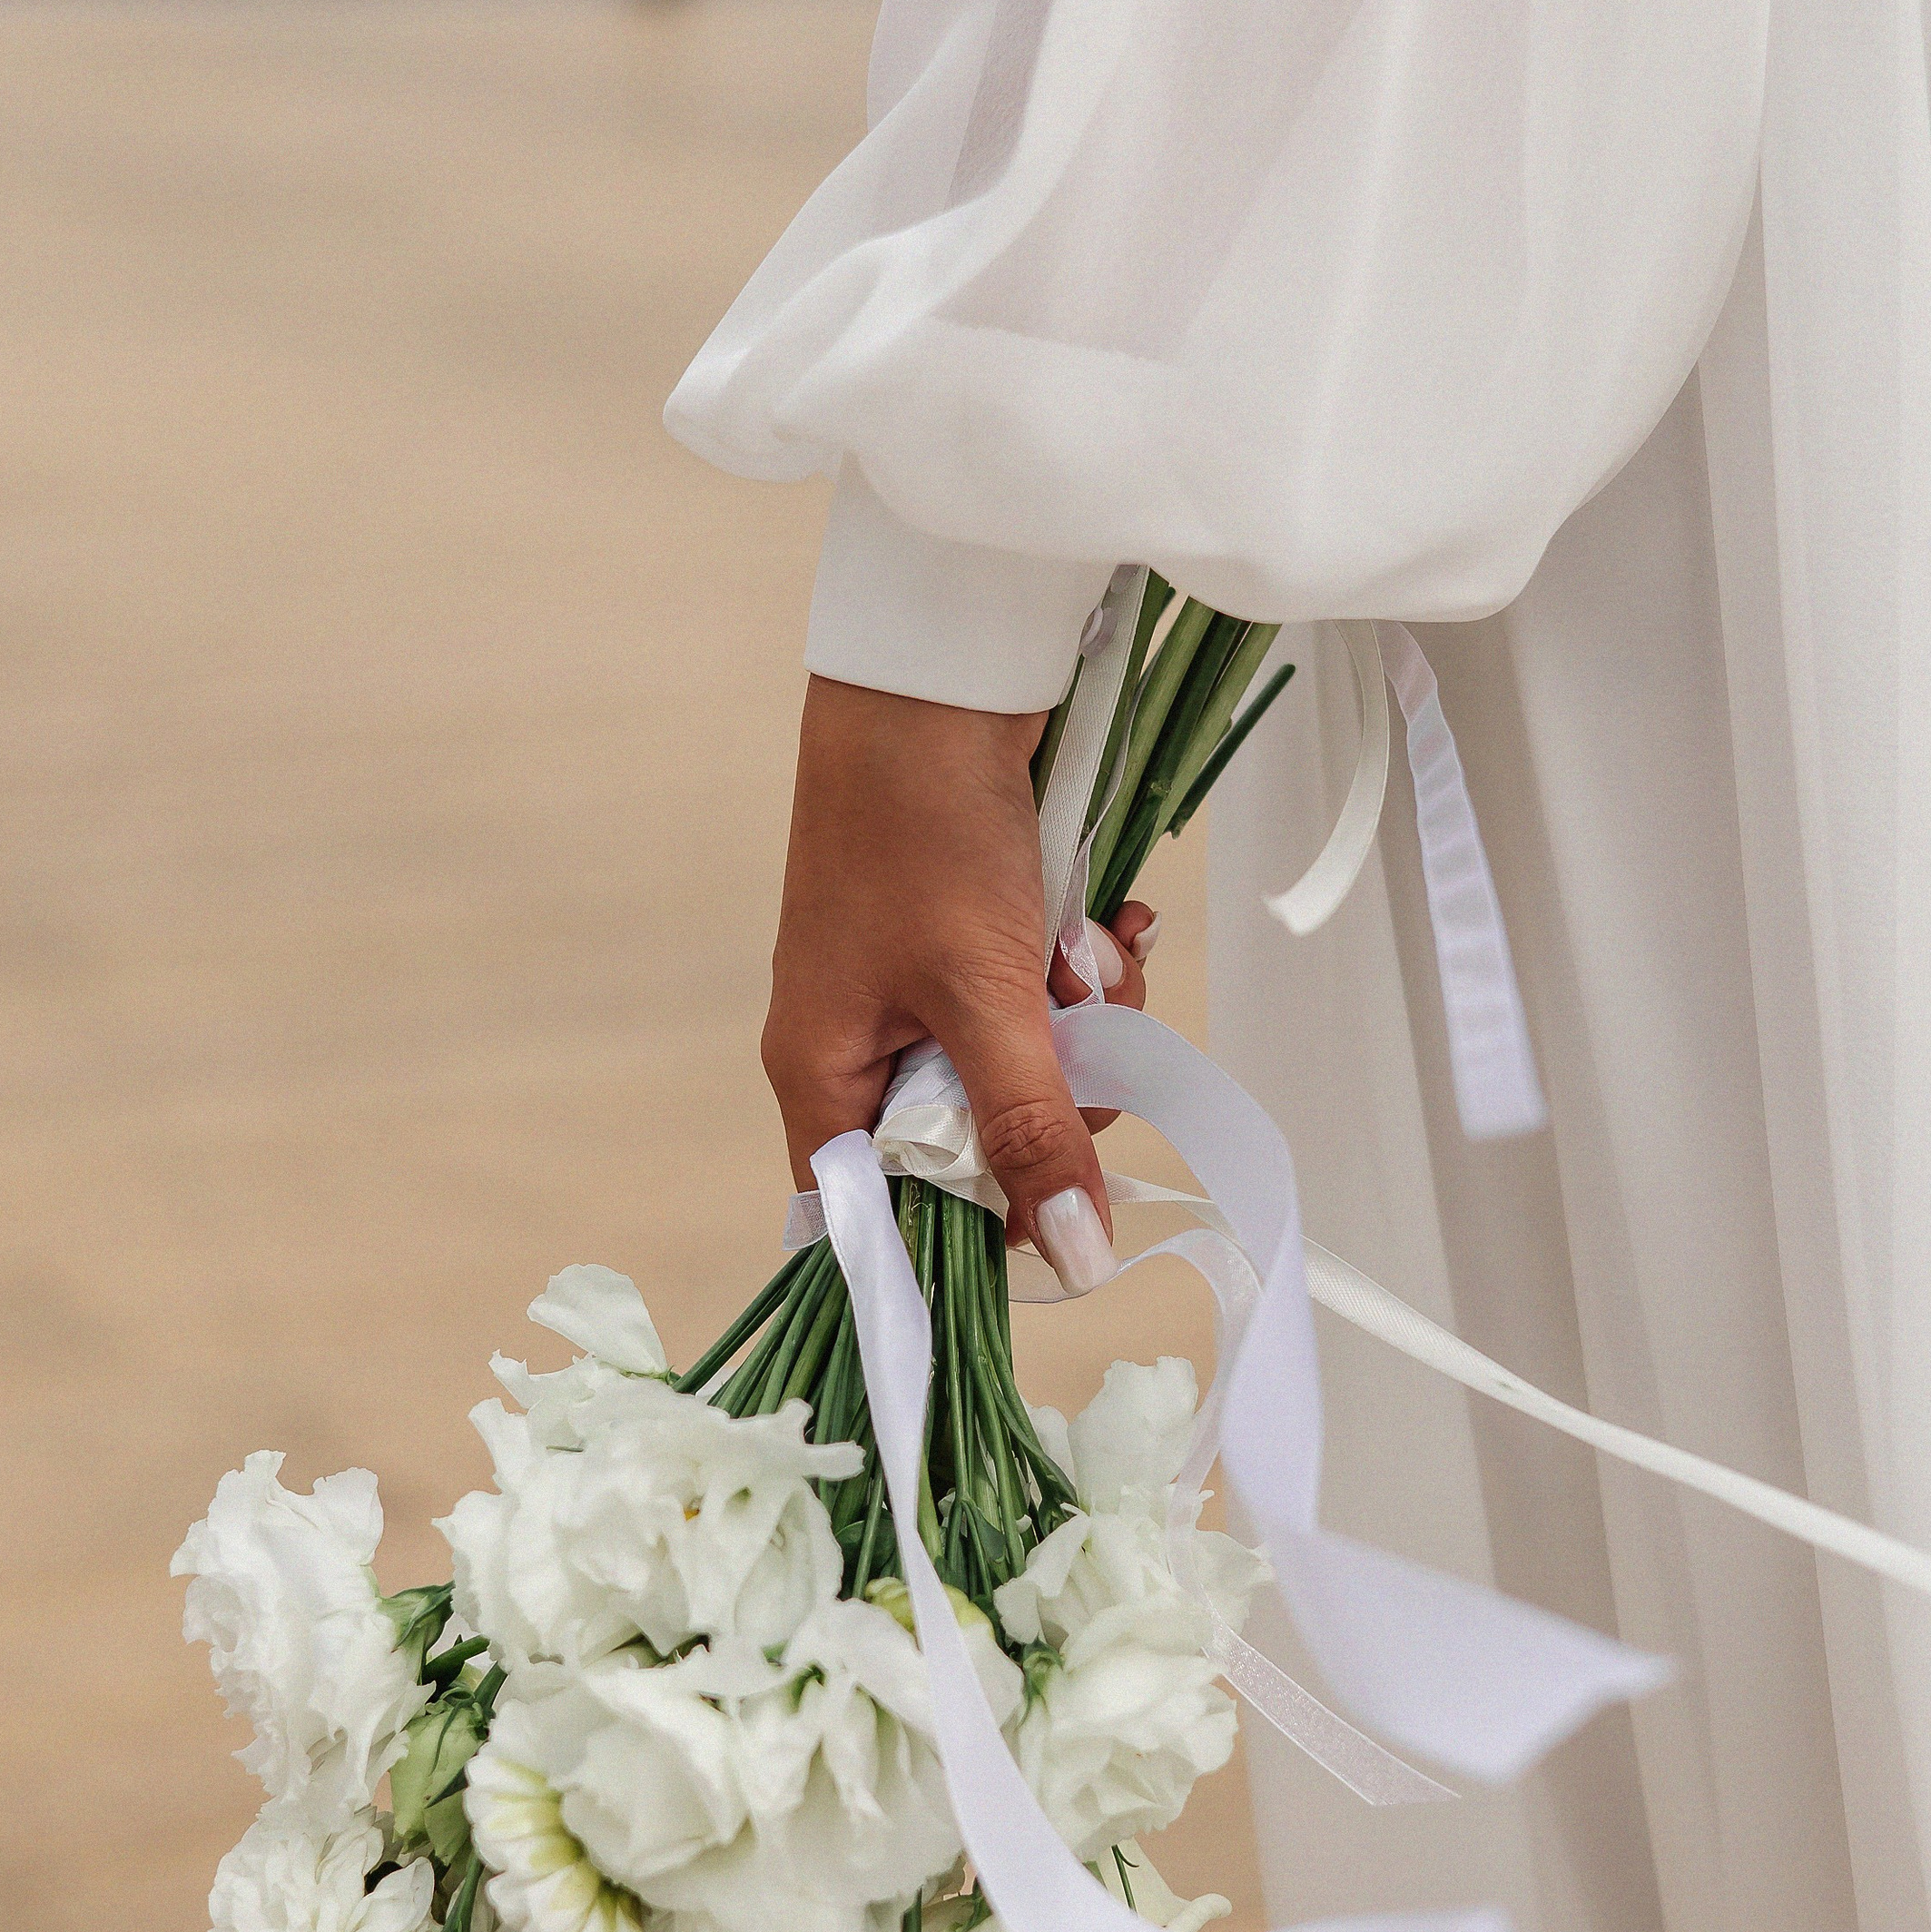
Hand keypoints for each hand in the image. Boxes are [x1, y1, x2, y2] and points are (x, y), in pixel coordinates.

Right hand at [762, 676, 1155, 1293]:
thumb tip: (1076, 1258)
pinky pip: (1041, 999)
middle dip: (1053, 1093)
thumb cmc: (925, 827)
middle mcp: (861, 1042)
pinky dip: (1081, 968)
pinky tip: (1107, 921)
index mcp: (823, 1073)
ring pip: (1026, 1067)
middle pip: (974, 1143)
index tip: (1051, 1213)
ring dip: (1084, 1021)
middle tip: (1079, 1033)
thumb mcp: (988, 995)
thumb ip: (1033, 1128)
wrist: (940, 673)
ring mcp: (915, 988)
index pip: (879, 1214)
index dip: (964, 1231)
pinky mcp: (969, 938)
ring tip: (1092, 952)